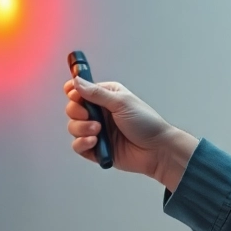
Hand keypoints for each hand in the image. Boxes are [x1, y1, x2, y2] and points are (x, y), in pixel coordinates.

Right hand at [64, 78, 197, 191]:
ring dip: (81, 128)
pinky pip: (78, 146)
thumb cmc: (146, 123)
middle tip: (89, 115)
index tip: (74, 95)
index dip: (73, 91)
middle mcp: (100, 113)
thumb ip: (96, 93)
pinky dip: (82, 143)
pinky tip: (94, 142)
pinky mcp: (96, 148)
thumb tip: (77, 81)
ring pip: (73, 127)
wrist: (157, 150)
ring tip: (98, 131)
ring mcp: (97, 131)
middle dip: (77, 112)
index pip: (80, 90)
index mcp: (106, 96)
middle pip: (73, 109)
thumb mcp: (121, 102)